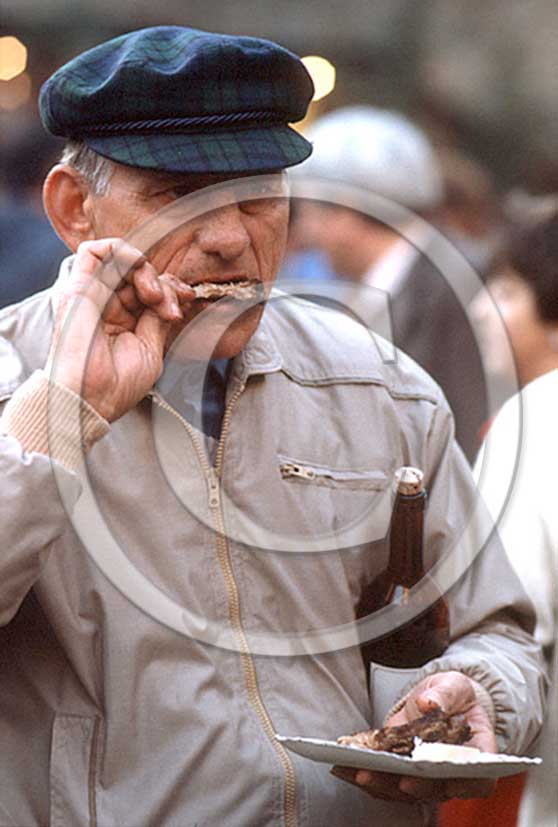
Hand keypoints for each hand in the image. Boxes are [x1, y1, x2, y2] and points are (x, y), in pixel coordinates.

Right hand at [46, 238, 194, 421]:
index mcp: (124, 321)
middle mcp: (107, 306)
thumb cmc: (118, 384)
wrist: (91, 398)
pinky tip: (137, 271)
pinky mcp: (77, 287)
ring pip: (122, 260)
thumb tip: (171, 294)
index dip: (171, 288)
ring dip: (146, 272)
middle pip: (140, 274)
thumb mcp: (151, 348)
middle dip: (164, 285)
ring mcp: (92, 295)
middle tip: (171, 310)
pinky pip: (94, 251)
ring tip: (154, 298)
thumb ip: (158, 318)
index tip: (188, 299)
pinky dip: (122, 252)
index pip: (149, 289)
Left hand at [331, 671, 496, 802]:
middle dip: (418, 786)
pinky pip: (386, 783)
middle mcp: (451, 773)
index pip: (479, 778)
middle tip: (399, 779)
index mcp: (476, 753)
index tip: (450, 780)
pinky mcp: (402, 773)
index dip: (468, 783)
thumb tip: (428, 703)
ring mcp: (426, 778)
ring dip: (385, 785)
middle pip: (439, 789)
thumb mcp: (454, 685)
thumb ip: (445, 694)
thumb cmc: (452, 695)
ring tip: (362, 772)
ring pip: (408, 792)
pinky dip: (368, 777)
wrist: (436, 700)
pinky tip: (347, 767)